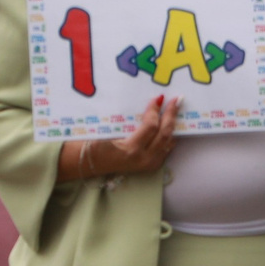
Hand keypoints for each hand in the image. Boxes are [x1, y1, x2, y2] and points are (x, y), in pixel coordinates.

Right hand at [59, 94, 178, 180]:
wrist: (89, 164)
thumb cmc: (94, 144)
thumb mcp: (106, 130)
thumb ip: (126, 120)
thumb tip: (146, 104)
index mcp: (130, 149)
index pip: (151, 127)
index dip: (155, 110)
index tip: (157, 98)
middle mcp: (143, 159)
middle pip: (164, 134)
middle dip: (171, 115)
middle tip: (175, 100)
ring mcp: (148, 164)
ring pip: (169, 142)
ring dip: (172, 126)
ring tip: (175, 110)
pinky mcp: (150, 166)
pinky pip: (166, 149)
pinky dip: (169, 136)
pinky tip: (170, 125)